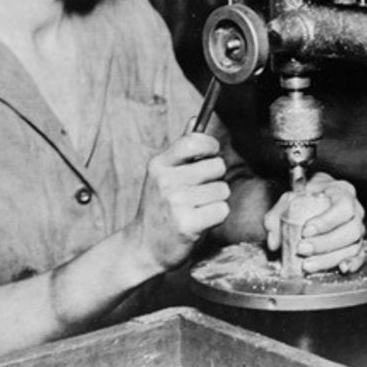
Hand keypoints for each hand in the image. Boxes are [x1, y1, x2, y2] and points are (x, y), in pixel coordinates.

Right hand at [130, 133, 230, 272]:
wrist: (144, 248)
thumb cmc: (158, 209)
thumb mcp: (162, 175)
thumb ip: (181, 148)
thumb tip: (194, 118)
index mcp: (159, 165)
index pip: (194, 140)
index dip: (210, 146)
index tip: (211, 155)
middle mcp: (166, 181)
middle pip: (217, 166)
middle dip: (216, 179)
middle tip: (200, 192)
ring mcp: (176, 202)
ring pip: (222, 189)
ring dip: (216, 200)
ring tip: (197, 208)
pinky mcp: (187, 224)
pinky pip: (222, 210)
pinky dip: (216, 217)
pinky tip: (200, 221)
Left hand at [263, 172, 365, 273]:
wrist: (314, 197)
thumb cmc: (305, 196)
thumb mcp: (289, 198)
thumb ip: (276, 216)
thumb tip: (273, 241)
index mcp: (342, 192)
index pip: (343, 207)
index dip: (327, 221)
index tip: (305, 231)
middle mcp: (356, 209)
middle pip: (351, 229)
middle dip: (325, 243)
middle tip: (302, 249)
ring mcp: (358, 227)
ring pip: (353, 245)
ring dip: (331, 258)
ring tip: (308, 264)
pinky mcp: (357, 243)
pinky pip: (360, 255)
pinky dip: (352, 263)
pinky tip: (341, 268)